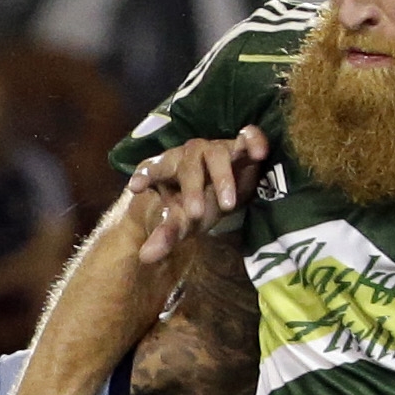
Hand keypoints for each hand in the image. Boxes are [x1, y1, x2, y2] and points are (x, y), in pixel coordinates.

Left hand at [128, 126, 270, 265]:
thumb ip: (164, 237)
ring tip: (229, 205)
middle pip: (188, 165)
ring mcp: (214, 149)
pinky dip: (253, 141)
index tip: (135, 187)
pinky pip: (246, 137)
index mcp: (166, 169)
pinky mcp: (240, 146)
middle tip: (196, 215)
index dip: (145, 175)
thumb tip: (145, 257)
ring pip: (216, 154)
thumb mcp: (179, 223)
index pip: (152, 168)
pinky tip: (259, 154)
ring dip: (222, 178)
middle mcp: (188, 155)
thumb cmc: (194, 206)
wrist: (221, 195)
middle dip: (192, 189)